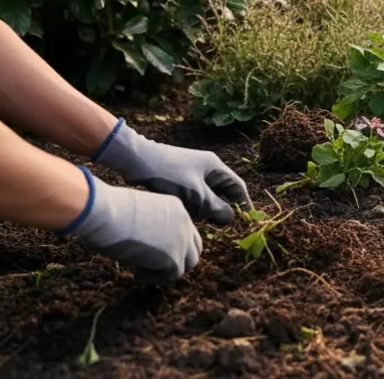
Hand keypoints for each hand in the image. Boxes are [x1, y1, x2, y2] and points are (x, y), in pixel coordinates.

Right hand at [62, 167, 201, 283]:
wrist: (106, 213)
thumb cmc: (110, 209)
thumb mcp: (139, 212)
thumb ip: (151, 225)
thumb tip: (146, 243)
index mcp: (175, 207)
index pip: (185, 231)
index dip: (173, 243)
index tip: (153, 249)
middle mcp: (185, 222)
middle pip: (194, 248)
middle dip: (178, 258)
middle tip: (155, 264)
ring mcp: (182, 241)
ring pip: (187, 264)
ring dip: (167, 270)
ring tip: (142, 269)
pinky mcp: (174, 258)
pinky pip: (172, 276)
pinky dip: (155, 278)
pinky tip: (137, 273)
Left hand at [93, 119, 248, 223]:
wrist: (137, 160)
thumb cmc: (168, 173)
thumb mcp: (195, 192)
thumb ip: (215, 206)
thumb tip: (231, 218)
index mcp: (215, 167)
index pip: (237, 186)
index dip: (243, 202)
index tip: (246, 219)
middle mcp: (207, 169)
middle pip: (223, 192)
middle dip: (221, 208)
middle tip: (219, 224)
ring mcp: (192, 174)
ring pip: (207, 196)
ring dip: (204, 209)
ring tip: (198, 219)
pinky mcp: (179, 180)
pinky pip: (193, 196)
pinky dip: (192, 206)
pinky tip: (185, 213)